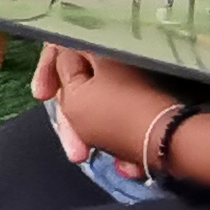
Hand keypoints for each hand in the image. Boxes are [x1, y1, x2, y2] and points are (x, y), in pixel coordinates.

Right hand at [30, 43, 185, 172]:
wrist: (169, 141)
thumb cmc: (114, 117)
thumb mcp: (73, 96)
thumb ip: (60, 76)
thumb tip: (64, 66)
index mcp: (101, 48)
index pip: (62, 45)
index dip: (46, 71)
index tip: (40, 97)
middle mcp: (120, 59)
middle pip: (81, 83)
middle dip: (71, 120)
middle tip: (74, 151)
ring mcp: (137, 83)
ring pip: (100, 105)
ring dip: (91, 135)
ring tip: (94, 159)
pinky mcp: (150, 106)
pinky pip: (122, 119)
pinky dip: (118, 140)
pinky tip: (124, 164)